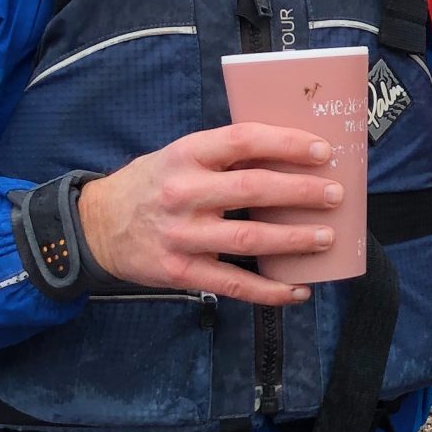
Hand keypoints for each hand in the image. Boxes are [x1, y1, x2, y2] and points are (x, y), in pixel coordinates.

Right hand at [76, 123, 346, 307]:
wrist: (96, 226)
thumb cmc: (151, 185)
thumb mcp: (178, 156)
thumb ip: (223, 156)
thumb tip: (289, 156)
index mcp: (186, 154)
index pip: (243, 140)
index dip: (286, 143)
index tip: (322, 150)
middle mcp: (184, 192)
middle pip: (253, 189)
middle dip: (301, 191)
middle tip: (336, 195)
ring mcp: (182, 235)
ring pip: (250, 239)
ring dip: (294, 240)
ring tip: (327, 238)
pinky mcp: (181, 272)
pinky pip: (234, 285)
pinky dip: (270, 291)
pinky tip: (299, 289)